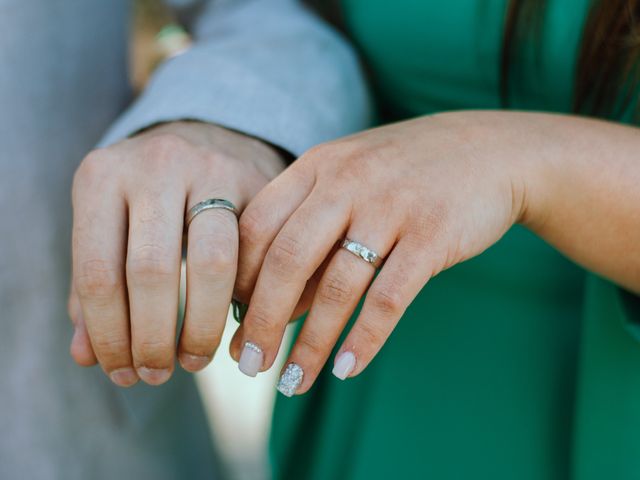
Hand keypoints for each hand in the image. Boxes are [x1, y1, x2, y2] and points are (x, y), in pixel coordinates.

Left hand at [69, 121, 285, 385]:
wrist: (207, 139)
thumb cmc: (147, 198)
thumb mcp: (109, 228)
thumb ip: (92, 288)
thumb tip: (85, 357)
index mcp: (101, 177)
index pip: (98, 272)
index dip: (110, 336)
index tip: (122, 373)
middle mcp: (154, 164)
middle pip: (152, 271)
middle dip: (155, 339)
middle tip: (159, 375)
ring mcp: (210, 168)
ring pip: (212, 265)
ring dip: (203, 327)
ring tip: (194, 360)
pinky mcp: (256, 182)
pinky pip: (252, 255)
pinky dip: (241, 301)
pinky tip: (229, 325)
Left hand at [231, 112, 536, 393]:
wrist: (488, 150)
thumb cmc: (406, 174)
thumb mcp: (350, 181)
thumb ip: (309, 231)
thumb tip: (270, 304)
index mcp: (318, 166)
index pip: (256, 226)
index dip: (236, 279)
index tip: (229, 321)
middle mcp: (347, 182)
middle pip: (286, 260)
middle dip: (261, 321)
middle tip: (247, 364)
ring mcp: (390, 206)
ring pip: (336, 287)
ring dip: (309, 343)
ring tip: (292, 383)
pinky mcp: (431, 234)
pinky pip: (388, 298)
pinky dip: (363, 339)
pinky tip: (346, 368)